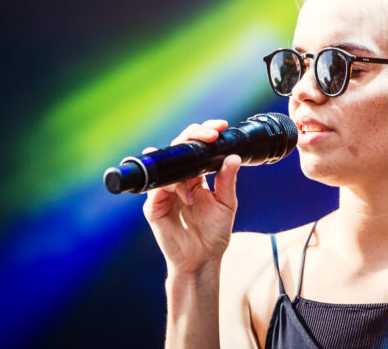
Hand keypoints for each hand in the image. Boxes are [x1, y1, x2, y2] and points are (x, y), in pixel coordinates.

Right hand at [142, 119, 241, 277]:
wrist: (203, 260)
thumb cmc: (214, 234)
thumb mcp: (227, 204)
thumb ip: (227, 181)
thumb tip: (233, 157)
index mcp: (194, 178)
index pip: (195, 148)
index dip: (204, 134)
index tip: (221, 127)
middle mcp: (177, 181)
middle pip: (178, 148)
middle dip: (194, 135)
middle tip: (211, 134)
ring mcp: (164, 193)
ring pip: (166, 164)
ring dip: (184, 160)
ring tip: (200, 166)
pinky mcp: (154, 207)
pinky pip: (157, 189)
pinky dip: (171, 185)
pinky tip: (185, 192)